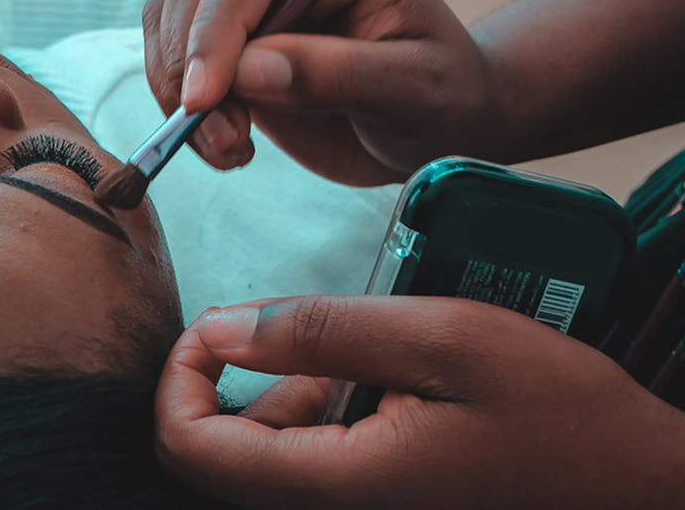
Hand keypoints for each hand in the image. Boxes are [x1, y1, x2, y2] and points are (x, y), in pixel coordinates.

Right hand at [143, 0, 500, 184]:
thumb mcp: (413, 90)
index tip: (204, 97)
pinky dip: (179, 112)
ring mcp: (248, 4)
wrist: (436, 128)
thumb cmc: (443, 98)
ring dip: (177, 92)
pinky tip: (227, 147)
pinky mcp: (226, 49)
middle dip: (186, 62)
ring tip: (230, 150)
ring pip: (168, 21)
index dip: (215, 26)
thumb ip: (337, 74)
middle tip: (221, 136)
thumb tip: (249, 70)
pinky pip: (170, 64)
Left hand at [155, 295, 684, 508]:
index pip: (189, 449)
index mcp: (336, 487)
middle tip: (290, 333)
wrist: (640, 484)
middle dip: (229, 384)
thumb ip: (321, 332)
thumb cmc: (561, 416)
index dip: (179, 376)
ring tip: (347, 362)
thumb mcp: (443, 341)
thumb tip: (220, 328)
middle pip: (214, 459)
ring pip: (258, 463)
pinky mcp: (375, 507)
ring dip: (277, 400)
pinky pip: (305, 470)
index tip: (215, 326)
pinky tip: (366, 389)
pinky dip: (311, 422)